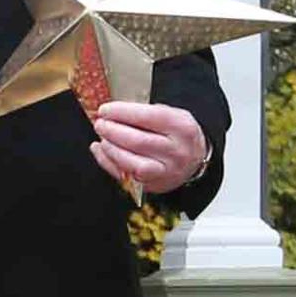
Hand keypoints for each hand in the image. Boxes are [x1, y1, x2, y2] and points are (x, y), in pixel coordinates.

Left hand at [90, 99, 210, 197]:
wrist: (195, 160)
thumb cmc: (178, 135)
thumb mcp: (172, 115)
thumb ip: (145, 113)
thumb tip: (113, 113)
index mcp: (182, 128)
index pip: (148, 117)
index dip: (122, 113)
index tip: (105, 110)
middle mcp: (176, 152)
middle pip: (138, 141)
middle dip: (112, 131)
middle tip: (100, 124)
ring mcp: (165, 172)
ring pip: (132, 163)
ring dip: (111, 149)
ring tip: (103, 138)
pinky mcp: (153, 186)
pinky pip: (125, 176)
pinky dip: (108, 162)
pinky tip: (101, 151)